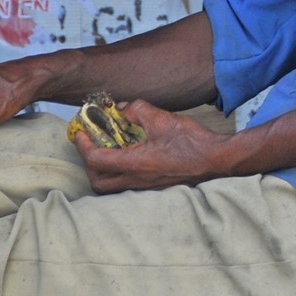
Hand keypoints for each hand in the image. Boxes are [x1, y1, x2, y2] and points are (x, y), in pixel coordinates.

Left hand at [72, 99, 227, 193]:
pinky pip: (125, 183)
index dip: (83, 146)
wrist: (215, 160)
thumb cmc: (191, 141)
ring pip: (111, 185)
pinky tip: (127, 152)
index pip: (97, 160)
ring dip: (102, 169)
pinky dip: (118, 170)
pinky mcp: (153, 186)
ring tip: (107, 147)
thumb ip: (137, 110)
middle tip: (90, 143)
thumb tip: (122, 109)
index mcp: (136, 164)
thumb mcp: (162, 118)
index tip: (80, 133)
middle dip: (88, 163)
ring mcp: (145, 186)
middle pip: (98, 181)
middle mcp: (137, 180)